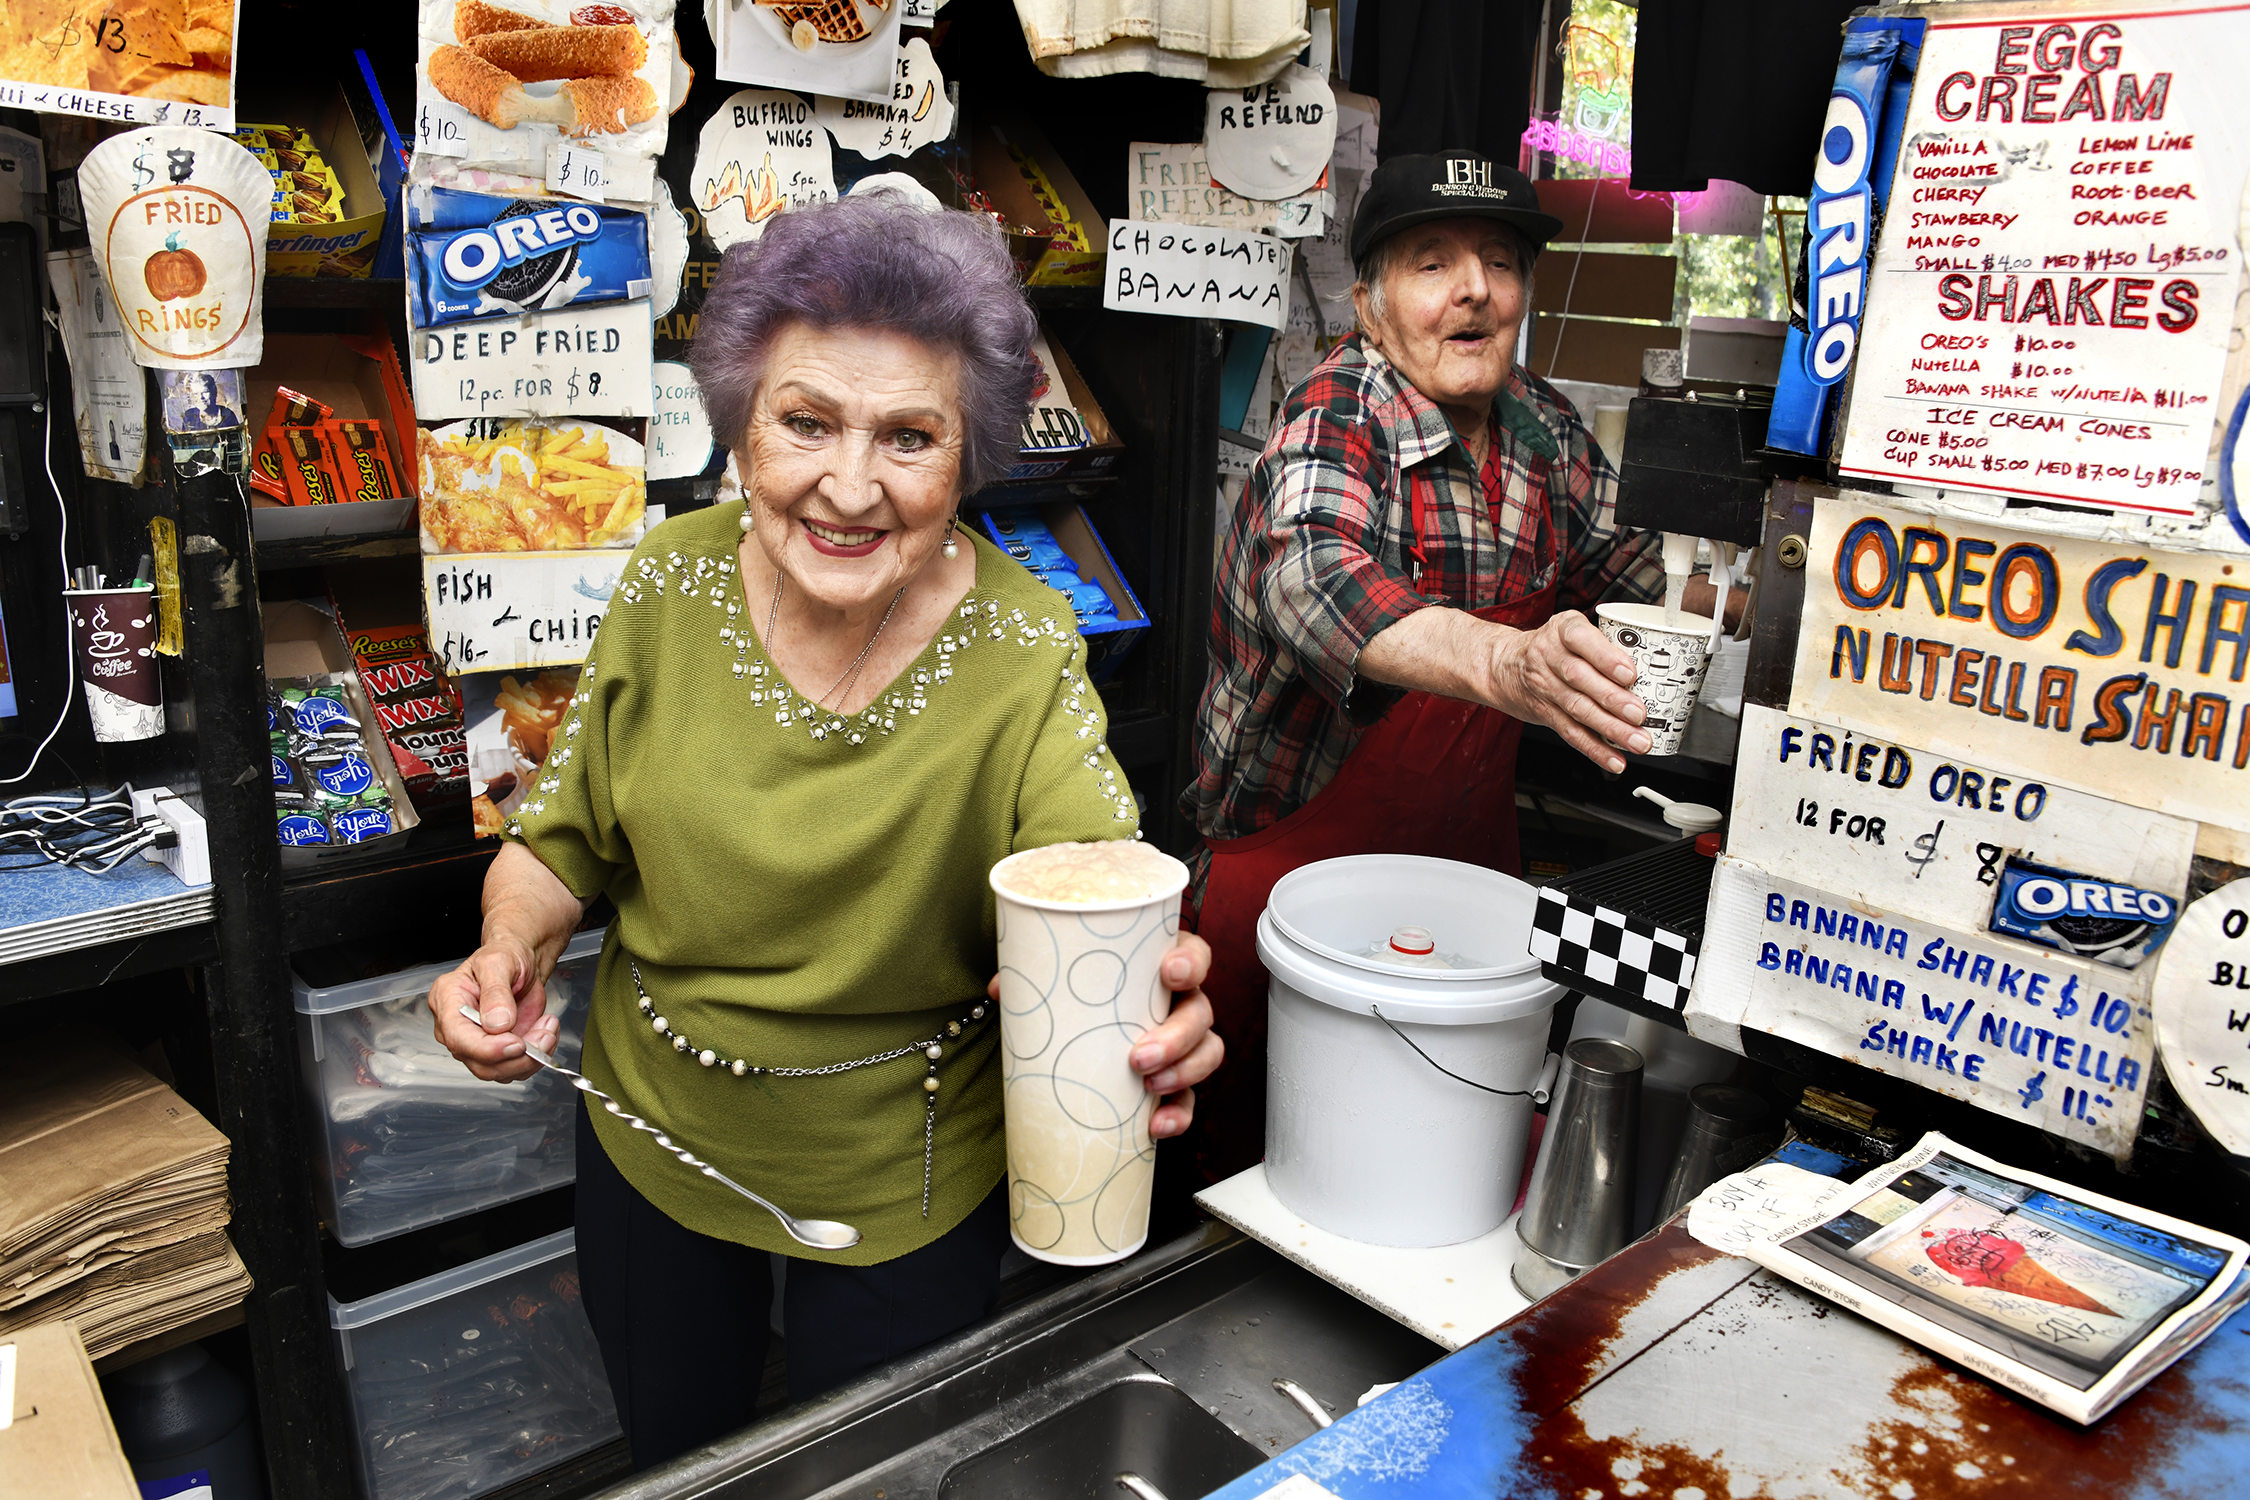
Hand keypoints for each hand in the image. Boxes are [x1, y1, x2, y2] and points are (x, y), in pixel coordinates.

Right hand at [428, 936, 561, 1083]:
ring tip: (548, 1028)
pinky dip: (537, 1058)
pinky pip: (516, 1068)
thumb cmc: (505, 956)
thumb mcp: (499, 962)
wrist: (522, 962)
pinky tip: (545, 1034)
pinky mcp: (498, 1051)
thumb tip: (496, 1023)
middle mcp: (456, 1027)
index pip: (458, 1038)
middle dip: (518, 1056)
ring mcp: (476, 1043)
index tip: (518, 1044)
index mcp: (447, 1001)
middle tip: (545, 1034)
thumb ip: (496, 992)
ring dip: (532, 1058)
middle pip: (480, 1063)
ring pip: (500, 1071)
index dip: (488, 1048)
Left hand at [983, 932, 1222, 1140]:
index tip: (1169, 972)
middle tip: (1138, 1056)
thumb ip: (1034, 983)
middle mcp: (1179, 1004)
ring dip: (1184, 1072)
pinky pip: (1190, 1100)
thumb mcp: (1056, 988)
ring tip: (1149, 1087)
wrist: (1073, 1046)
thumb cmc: (1076, 1003)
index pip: (1194, 956)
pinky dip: (1178, 1114)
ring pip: (1207, 1053)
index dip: (1190, 962)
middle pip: (1200, 1013)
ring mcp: (1183, 1044)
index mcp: (1156, 970)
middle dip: (1176, 1036)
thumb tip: (1000, 990)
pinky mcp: (1176, 1083)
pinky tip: (1155, 1125)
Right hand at [1489, 609, 1650, 772]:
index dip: (1606, 658)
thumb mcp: (1572, 628)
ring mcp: (1545, 687)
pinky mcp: (1545, 713)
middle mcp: (1549, 656)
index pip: (1581, 640)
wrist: (1505, 666)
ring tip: (1637, 741)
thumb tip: (1651, 665)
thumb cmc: (1552, 645)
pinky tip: (1615, 759)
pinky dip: (1595, 749)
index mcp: (1562, 630)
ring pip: (1578, 709)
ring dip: (1610, 728)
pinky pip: (1571, 733)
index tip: (1629, 673)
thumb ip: (1605, 642)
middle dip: (1613, 699)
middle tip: (1639, 714)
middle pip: (1580, 679)